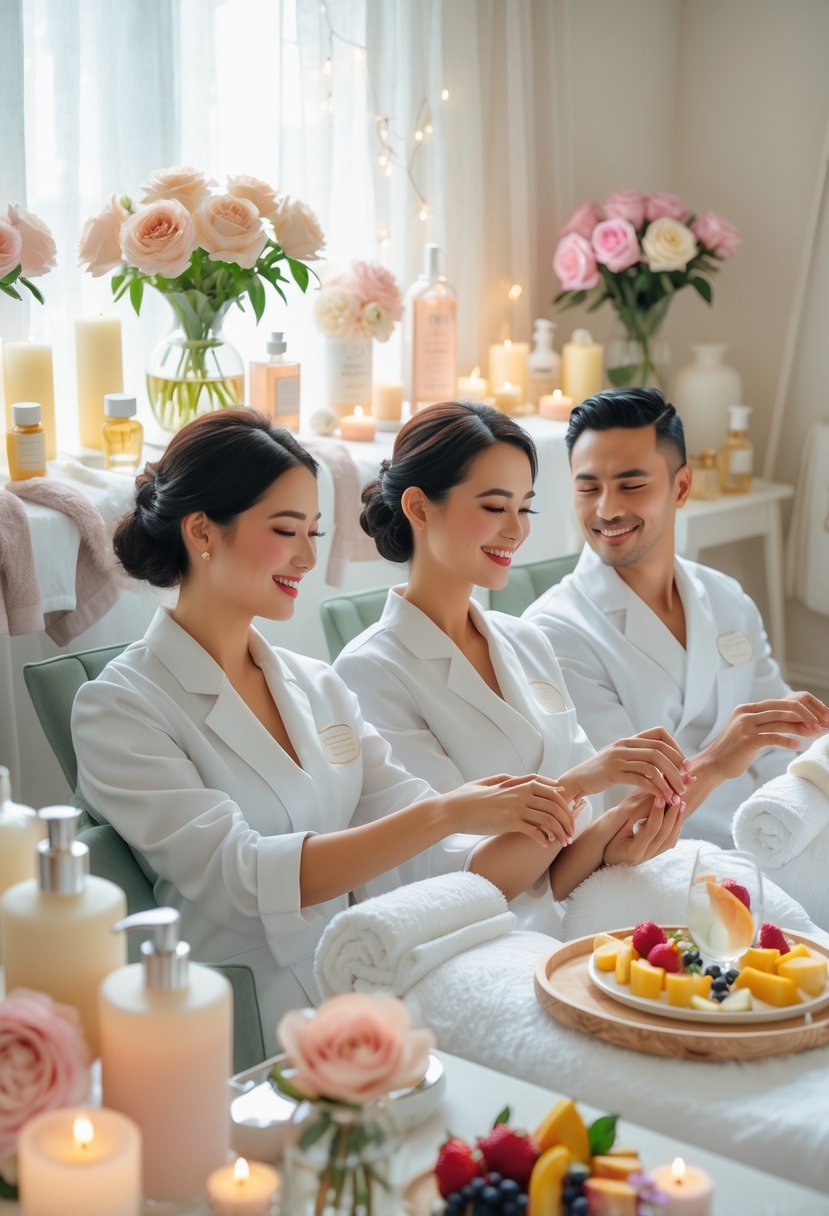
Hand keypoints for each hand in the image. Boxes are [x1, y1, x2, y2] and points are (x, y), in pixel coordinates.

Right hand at [443, 773, 576, 848]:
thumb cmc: (466, 798)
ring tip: (563, 843)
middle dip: (568, 820)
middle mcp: (520, 793)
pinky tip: (545, 846)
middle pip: (556, 804)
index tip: (571, 816)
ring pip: (549, 818)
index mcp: (518, 784)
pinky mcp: (509, 821)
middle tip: (571, 834)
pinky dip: (544, 839)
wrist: (452, 810)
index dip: (566, 804)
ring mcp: (515, 807)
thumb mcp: (486, 782)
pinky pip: (534, 830)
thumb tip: (515, 778)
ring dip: (560, 832)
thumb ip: (503, 779)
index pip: (552, 790)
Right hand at [561, 726, 689, 802]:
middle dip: (677, 767)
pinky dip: (656, 788)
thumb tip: (663, 762)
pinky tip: (662, 797)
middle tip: (686, 782)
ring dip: (669, 780)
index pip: (660, 733)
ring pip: (653, 765)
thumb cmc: (601, 773)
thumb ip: (638, 756)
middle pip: (660, 751)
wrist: (576, 780)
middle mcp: (625, 744)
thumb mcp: (621, 759)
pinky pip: (641, 778)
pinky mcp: (613, 772)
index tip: (684, 764)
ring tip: (677, 794)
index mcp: (629, 739)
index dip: (676, 747)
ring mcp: (618, 757)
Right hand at [601, 792, 684, 866]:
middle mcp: (645, 856)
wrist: (607, 859)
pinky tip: (677, 815)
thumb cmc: (609, 841)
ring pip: (670, 839)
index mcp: (633, 851)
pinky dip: (675, 827)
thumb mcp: (615, 830)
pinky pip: (669, 841)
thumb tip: (647, 801)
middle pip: (664, 834)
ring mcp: (651, 856)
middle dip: (672, 814)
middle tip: (676, 797)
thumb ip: (631, 818)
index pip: (651, 830)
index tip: (660, 797)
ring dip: (677, 821)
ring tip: (680, 804)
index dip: (657, 812)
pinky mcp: (655, 853)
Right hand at [701, 695, 828, 781]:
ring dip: (801, 728)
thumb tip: (791, 723)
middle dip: (806, 715)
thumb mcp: (747, 731)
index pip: (780, 702)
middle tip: (820, 724)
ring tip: (814, 733)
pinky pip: (773, 737)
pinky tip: (798, 746)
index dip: (800, 708)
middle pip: (784, 708)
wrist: (712, 764)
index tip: (815, 718)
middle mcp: (747, 713)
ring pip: (781, 721)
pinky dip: (788, 741)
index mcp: (747, 709)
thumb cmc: (733, 751)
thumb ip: (764, 723)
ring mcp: (746, 726)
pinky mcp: (748, 740)